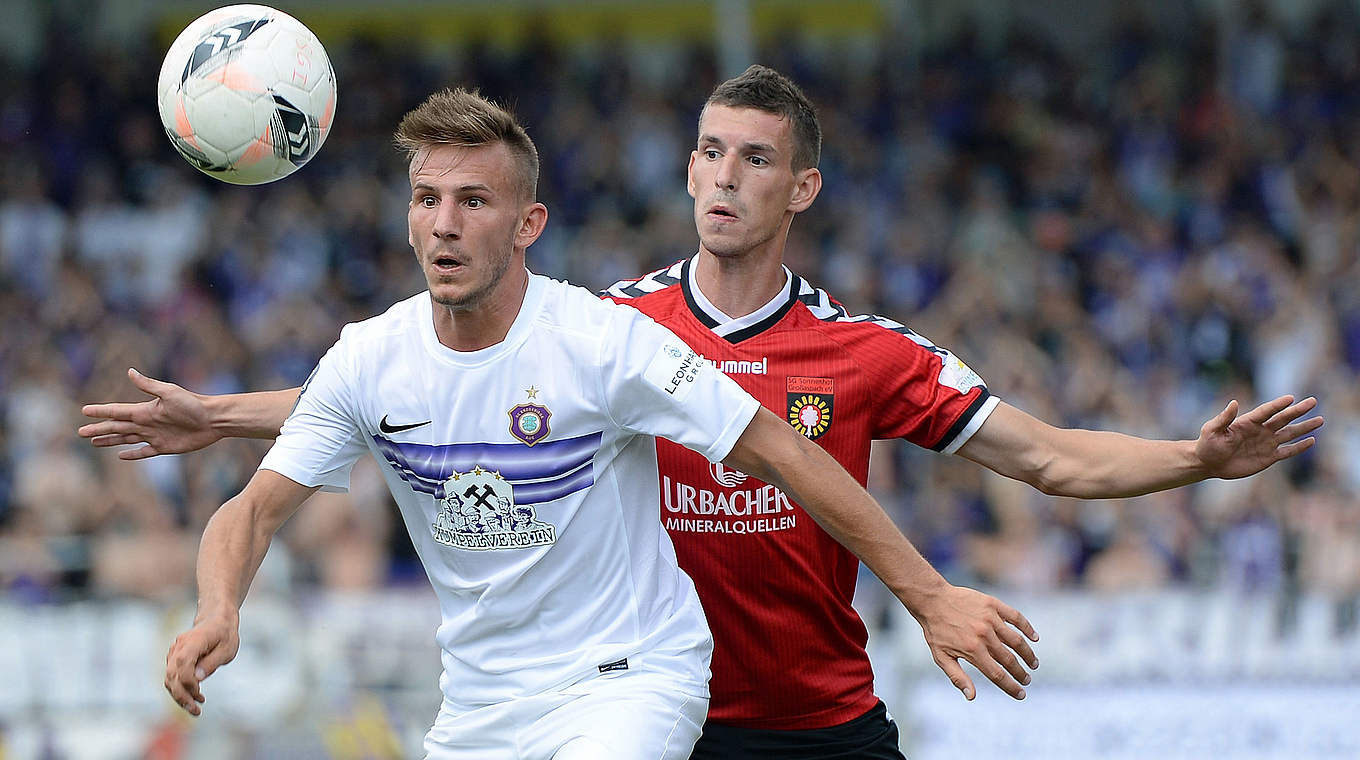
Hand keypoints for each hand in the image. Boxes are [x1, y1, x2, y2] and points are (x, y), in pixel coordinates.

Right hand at [78, 368, 219, 458]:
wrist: (214, 419)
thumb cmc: (193, 404)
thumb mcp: (169, 392)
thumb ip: (148, 385)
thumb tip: (129, 371)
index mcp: (145, 410)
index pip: (117, 411)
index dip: (101, 412)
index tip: (84, 410)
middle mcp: (147, 423)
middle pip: (117, 427)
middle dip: (99, 430)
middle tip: (80, 433)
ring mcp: (154, 436)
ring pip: (126, 440)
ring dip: (110, 441)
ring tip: (94, 443)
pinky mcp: (165, 447)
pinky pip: (144, 452)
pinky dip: (133, 455)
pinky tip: (121, 455)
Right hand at [164, 611, 239, 715]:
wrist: (216, 619)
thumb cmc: (225, 634)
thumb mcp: (227, 649)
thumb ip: (212, 662)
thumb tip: (197, 679)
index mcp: (193, 642)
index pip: (182, 666)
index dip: (188, 684)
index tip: (200, 694)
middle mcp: (179, 647)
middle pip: (172, 675)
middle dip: (181, 696)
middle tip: (196, 711)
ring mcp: (174, 652)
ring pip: (169, 678)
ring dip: (179, 696)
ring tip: (195, 708)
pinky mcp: (174, 658)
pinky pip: (172, 676)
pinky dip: (180, 689)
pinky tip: (194, 696)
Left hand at [912, 585, 1038, 700]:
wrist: (932, 599)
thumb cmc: (936, 631)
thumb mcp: (941, 657)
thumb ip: (957, 677)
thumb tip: (972, 697)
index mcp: (972, 651)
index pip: (997, 675)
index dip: (1011, 687)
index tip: (1021, 694)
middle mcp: (983, 635)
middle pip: (1009, 660)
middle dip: (1021, 673)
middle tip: (1027, 680)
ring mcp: (990, 619)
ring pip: (1016, 641)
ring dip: (1028, 654)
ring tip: (1033, 663)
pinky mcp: (993, 605)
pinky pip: (1016, 617)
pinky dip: (1028, 628)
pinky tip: (1034, 638)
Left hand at [1195, 395, 1322, 479]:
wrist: (1208, 462)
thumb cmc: (1207, 444)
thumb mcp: (1212, 429)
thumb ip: (1224, 417)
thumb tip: (1233, 402)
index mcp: (1247, 422)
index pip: (1266, 411)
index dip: (1278, 405)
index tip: (1291, 398)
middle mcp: (1260, 430)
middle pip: (1283, 419)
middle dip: (1298, 411)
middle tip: (1313, 401)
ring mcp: (1266, 443)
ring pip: (1289, 433)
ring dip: (1304, 427)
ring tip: (1320, 420)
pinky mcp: (1268, 458)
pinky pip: (1287, 451)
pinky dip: (1299, 447)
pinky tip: (1311, 440)